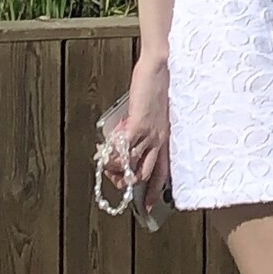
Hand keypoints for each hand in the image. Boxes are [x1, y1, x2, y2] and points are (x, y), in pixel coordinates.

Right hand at [103, 54, 169, 212]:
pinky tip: (105, 154)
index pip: (163, 172)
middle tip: (119, 185)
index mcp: (167, 139)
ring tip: (108, 168)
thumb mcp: (156, 114)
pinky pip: (123, 147)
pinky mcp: (139, 124)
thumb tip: (126, 137)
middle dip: (131, 184)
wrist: (163, 67)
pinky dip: (113, 154)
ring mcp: (151, 133)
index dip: (156, 192)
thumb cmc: (160, 87)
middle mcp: (161, 140)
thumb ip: (144, 128)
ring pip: (132, 164)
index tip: (150, 206)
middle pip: (147, 174)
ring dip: (117, 169)